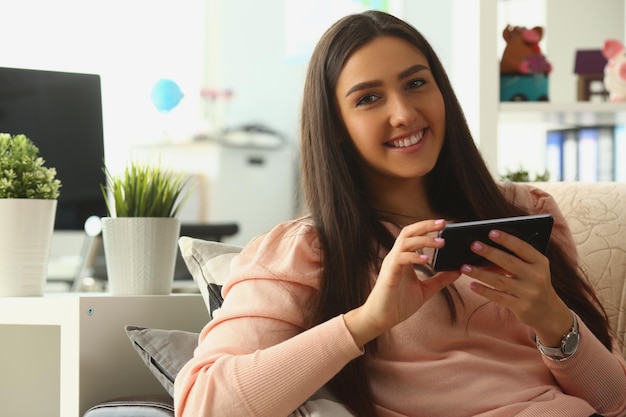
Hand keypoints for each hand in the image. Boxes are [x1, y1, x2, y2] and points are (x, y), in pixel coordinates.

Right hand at [344, 219, 460, 347]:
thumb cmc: (399, 304)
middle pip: (408, 232)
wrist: (381, 319)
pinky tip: (426, 259)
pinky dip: (413, 257)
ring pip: (405, 242)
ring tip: (441, 242)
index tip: (444, 224)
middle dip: (425, 226)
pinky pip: (400, 259)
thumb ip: (440, 279)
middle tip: (443, 223)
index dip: (427, 228)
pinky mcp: (389, 274)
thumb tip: (457, 270)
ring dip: (423, 240)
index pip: (414, 235)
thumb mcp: (425, 290)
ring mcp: (392, 264)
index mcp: (404, 258)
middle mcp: (396, 257)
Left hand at [461, 229, 571, 346]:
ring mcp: (530, 293)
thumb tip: (488, 246)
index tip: (491, 232)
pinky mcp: (522, 307)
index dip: (507, 239)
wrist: (549, 312)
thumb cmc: (534, 283)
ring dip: (480, 273)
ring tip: (464, 267)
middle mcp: (537, 277)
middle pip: (509, 262)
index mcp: (540, 262)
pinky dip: (484, 290)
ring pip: (500, 281)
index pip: (523, 248)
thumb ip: (518, 258)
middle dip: (490, 252)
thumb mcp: (534, 269)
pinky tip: (472, 285)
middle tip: (473, 245)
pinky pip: (499, 297)